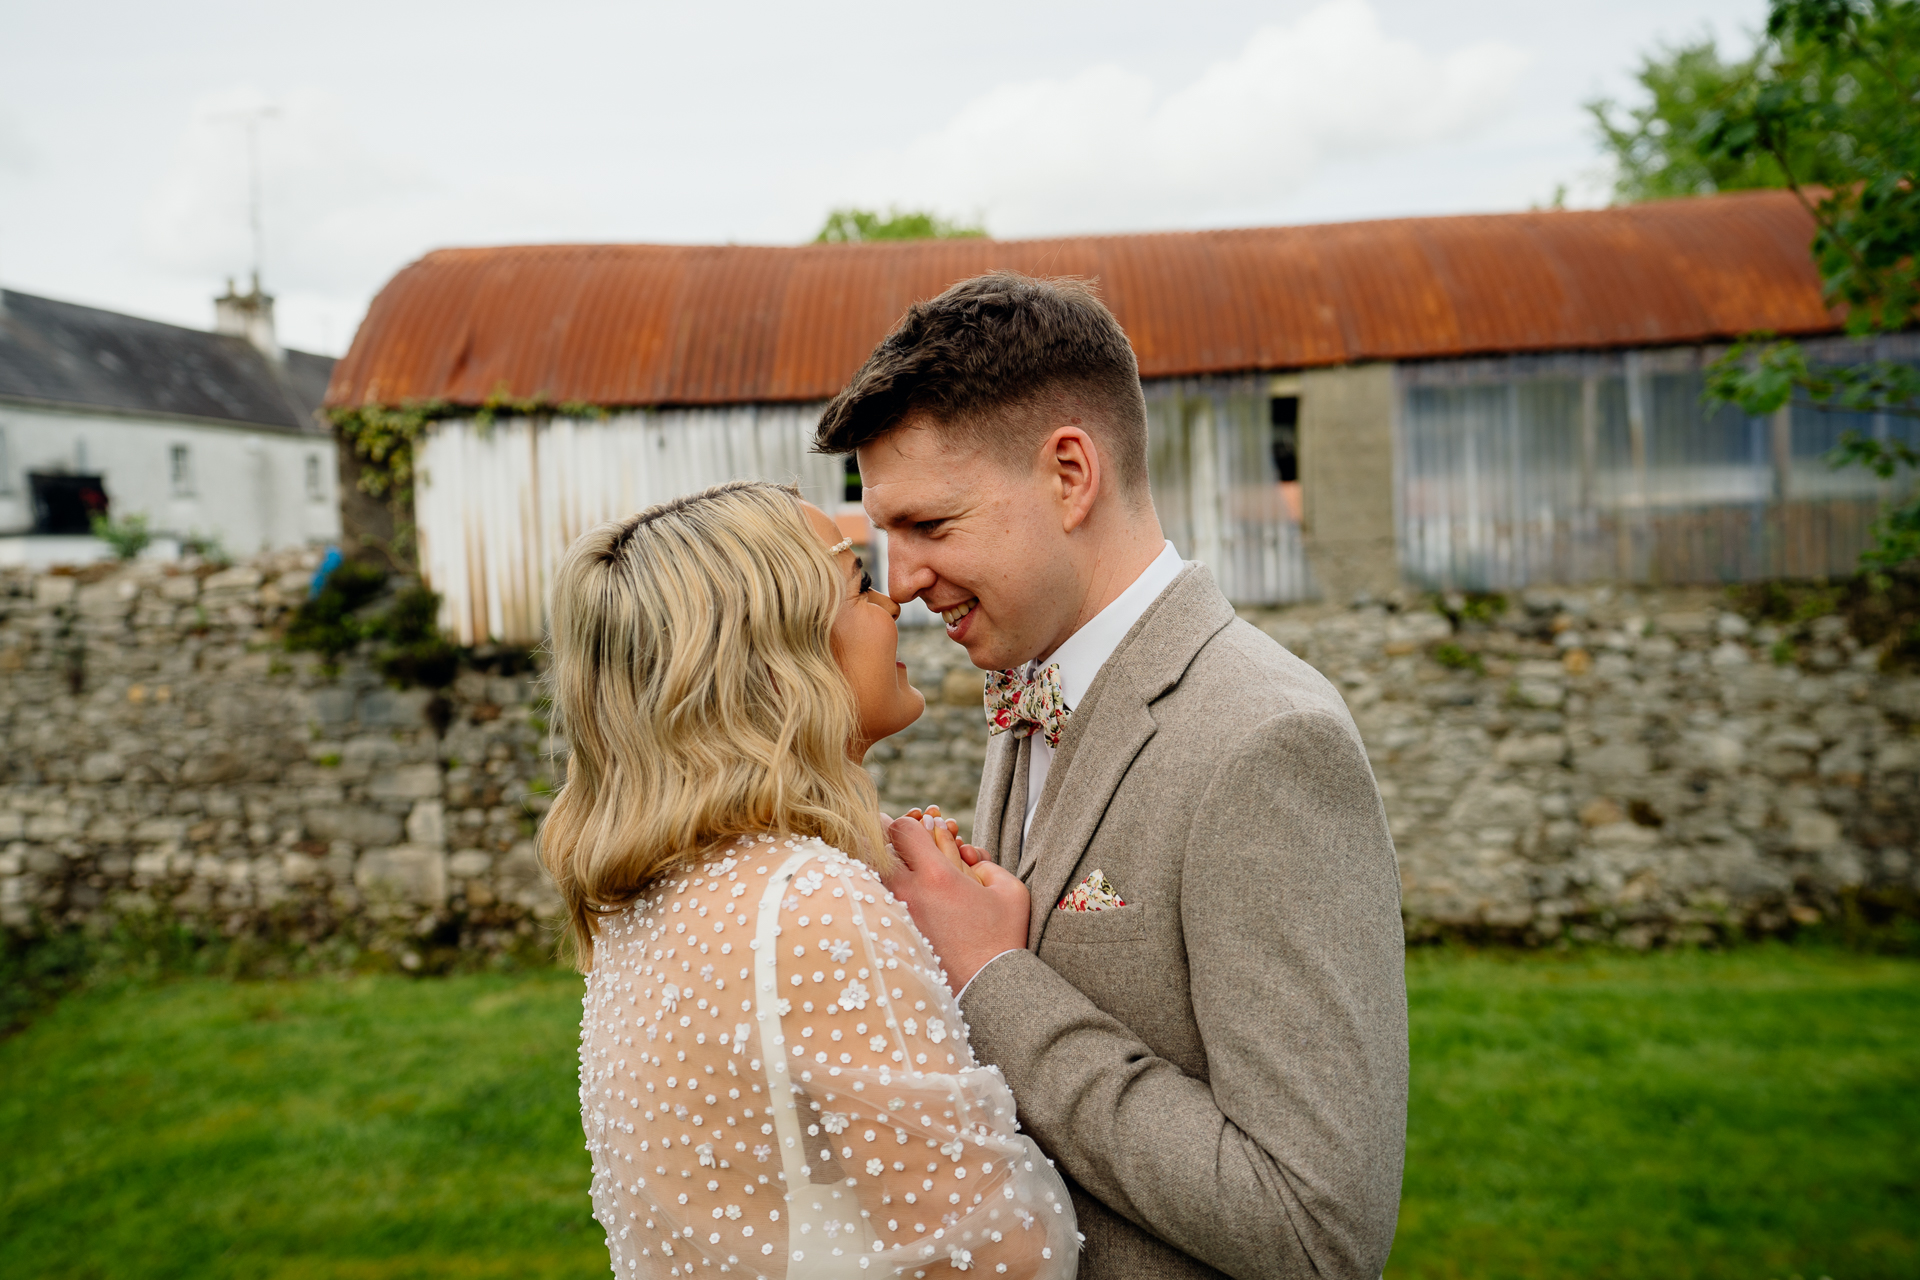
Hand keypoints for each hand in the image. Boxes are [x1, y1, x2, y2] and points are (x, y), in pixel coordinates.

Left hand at [883, 814, 1028, 996]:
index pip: (901, 829)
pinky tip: (901, 894)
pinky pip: (877, 902)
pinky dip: (883, 891)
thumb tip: (963, 854)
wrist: (989, 988)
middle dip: (888, 840)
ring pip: (870, 876)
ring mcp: (897, 915)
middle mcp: (909, 893)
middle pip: (875, 848)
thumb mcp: (1009, 890)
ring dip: (883, 866)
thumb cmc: (1003, 938)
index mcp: (937, 876)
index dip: (912, 823)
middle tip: (903, 843)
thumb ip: (984, 863)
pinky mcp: (895, 934)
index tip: (925, 829)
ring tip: (903, 869)